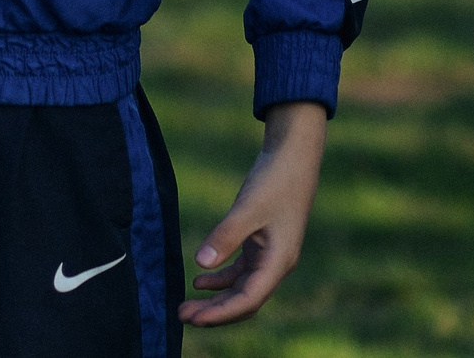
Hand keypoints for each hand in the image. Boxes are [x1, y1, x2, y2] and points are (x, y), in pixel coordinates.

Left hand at [181, 100, 325, 326]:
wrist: (293, 155)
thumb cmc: (275, 180)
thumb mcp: (247, 208)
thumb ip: (225, 236)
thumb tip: (200, 265)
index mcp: (279, 261)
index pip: (248, 300)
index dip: (220, 313)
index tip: (194, 319)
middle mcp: (276, 264)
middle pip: (243, 300)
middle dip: (214, 311)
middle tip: (181, 315)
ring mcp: (270, 254)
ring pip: (240, 287)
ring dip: (215, 298)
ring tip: (186, 305)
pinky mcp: (262, 242)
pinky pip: (240, 270)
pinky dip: (220, 277)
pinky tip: (199, 279)